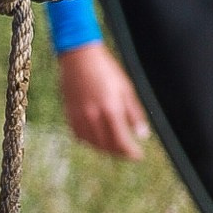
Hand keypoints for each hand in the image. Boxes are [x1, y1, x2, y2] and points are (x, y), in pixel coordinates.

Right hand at [58, 41, 150, 160]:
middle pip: (107, 146)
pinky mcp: (69, 113)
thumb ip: (134, 114)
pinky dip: (89, 141)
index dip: (131, 153)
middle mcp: (94, 116)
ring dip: (105, 148)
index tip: (138, 156)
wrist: (79, 56)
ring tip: (113, 146)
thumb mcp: (126, 89)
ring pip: (92, 143)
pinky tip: (96, 137)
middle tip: (127, 152)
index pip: (122, 142)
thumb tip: (142, 134)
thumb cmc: (106, 69)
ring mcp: (80, 116)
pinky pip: (79, 135)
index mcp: (111, 110)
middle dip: (119, 152)